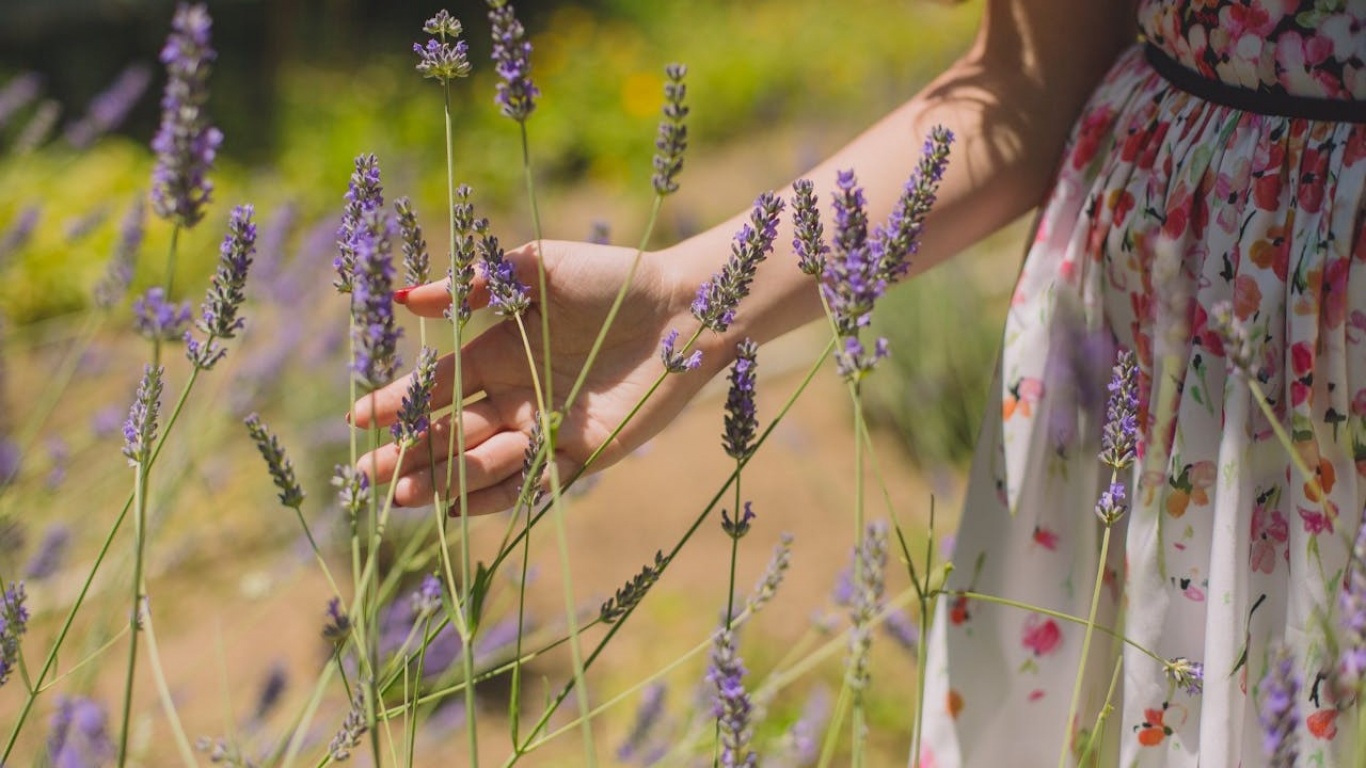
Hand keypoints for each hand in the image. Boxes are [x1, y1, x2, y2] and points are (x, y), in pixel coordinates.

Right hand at [351, 240, 724, 513]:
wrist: (683, 308)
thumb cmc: (611, 278)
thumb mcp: (536, 268)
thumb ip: (475, 285)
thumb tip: (405, 300)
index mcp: (499, 351)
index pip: (437, 386)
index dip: (396, 404)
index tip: (357, 420)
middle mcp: (517, 394)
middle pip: (450, 433)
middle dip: (407, 455)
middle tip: (365, 476)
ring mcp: (547, 428)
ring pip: (484, 463)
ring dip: (444, 480)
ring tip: (405, 493)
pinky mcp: (584, 454)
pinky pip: (533, 484)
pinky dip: (497, 495)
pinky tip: (459, 506)